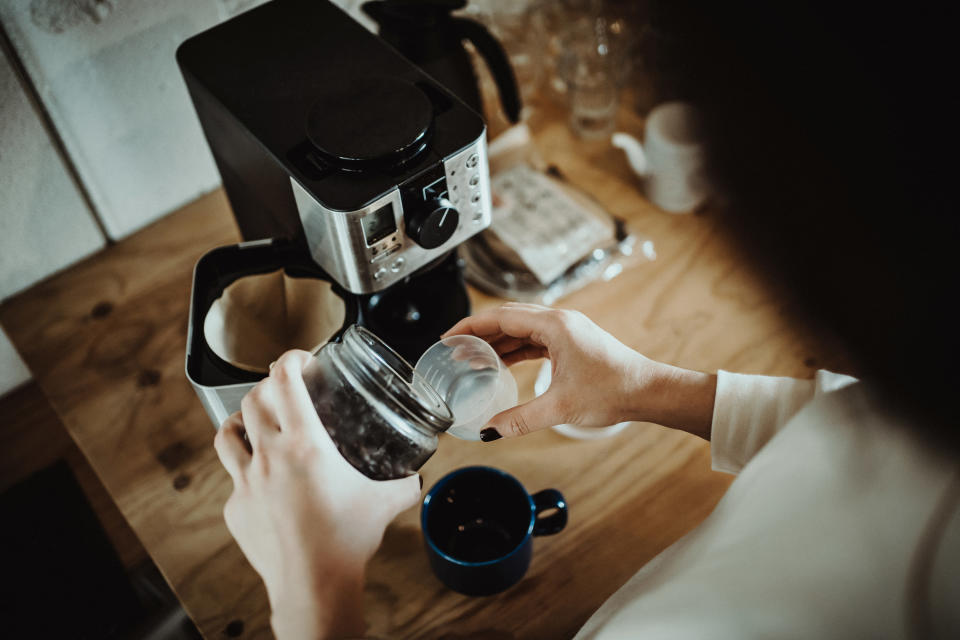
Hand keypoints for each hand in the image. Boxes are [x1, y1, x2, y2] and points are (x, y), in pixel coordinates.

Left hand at [214, 350, 420, 639]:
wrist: (312, 584)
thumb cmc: (346, 540)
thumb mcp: (384, 503)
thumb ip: (403, 484)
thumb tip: (416, 478)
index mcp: (305, 445)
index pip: (284, 382)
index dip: (289, 360)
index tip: (300, 358)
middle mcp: (269, 456)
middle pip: (252, 400)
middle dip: (267, 386)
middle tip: (284, 388)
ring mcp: (245, 482)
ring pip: (227, 433)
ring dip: (240, 420)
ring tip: (254, 422)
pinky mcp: (235, 507)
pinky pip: (232, 477)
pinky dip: (244, 468)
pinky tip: (261, 479)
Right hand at [443, 303, 715, 440]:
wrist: (649, 391)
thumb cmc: (614, 390)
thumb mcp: (561, 407)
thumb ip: (520, 419)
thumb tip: (489, 431)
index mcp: (554, 326)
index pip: (501, 317)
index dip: (470, 326)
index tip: (448, 337)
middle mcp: (559, 321)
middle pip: (508, 319)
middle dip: (479, 332)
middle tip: (454, 348)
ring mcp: (567, 330)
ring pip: (521, 329)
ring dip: (497, 341)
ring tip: (472, 358)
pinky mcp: (572, 342)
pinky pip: (535, 340)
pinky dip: (515, 349)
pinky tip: (502, 363)